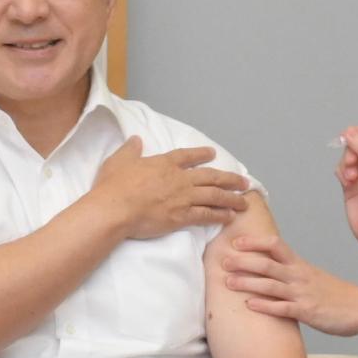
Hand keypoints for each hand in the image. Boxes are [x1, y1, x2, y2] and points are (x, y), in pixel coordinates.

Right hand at [84, 137, 250, 242]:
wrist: (115, 209)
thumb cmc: (113, 185)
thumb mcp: (119, 160)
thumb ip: (130, 150)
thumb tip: (136, 140)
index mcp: (164, 163)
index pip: (187, 156)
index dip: (201, 154)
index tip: (212, 154)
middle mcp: (179, 179)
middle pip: (211, 177)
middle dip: (229, 179)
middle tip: (244, 182)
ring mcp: (183, 198)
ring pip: (214, 196)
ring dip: (231, 199)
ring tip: (244, 202)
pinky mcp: (182, 217)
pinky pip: (207, 215)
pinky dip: (220, 215)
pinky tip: (230, 217)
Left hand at [216, 229, 357, 335]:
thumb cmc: (336, 294)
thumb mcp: (312, 276)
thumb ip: (291, 271)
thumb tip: (268, 266)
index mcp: (300, 265)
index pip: (275, 245)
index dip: (254, 242)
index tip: (236, 241)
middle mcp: (299, 276)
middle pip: (267, 264)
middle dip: (243, 261)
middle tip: (223, 260)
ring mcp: (302, 294)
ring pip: (271, 285)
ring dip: (248, 283)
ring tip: (228, 282)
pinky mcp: (307, 312)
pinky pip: (282, 308)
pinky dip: (265, 306)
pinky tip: (250, 305)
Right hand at [336, 124, 357, 254]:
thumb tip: (350, 132)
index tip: (348, 136)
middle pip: (357, 144)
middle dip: (350, 152)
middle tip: (352, 164)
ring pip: (347, 157)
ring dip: (345, 165)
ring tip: (351, 178)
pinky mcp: (352, 184)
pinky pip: (341, 169)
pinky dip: (341, 173)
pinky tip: (347, 184)